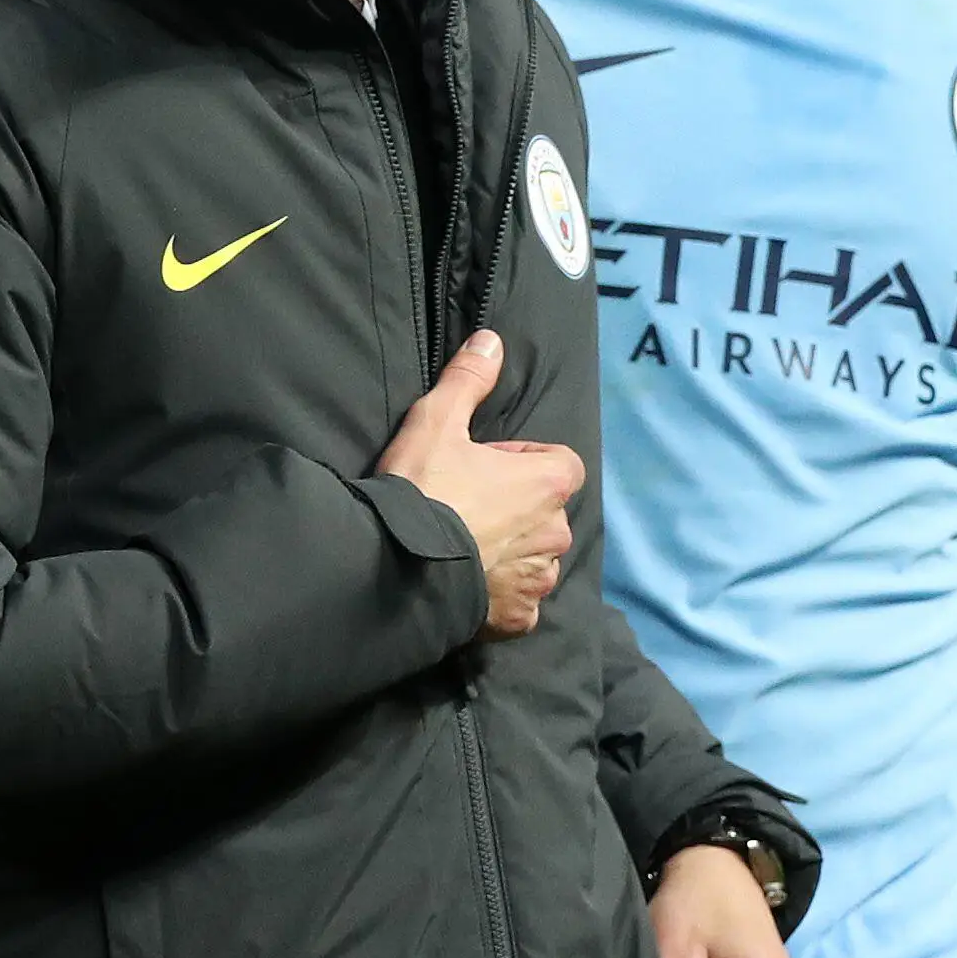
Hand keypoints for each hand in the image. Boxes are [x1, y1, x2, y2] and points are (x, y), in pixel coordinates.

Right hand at [378, 331, 583, 638]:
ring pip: (536, 558)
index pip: (561, 463)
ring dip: (512, 552)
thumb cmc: (423, 489)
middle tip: (466, 505)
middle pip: (547, 511)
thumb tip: (491, 339)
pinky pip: (520, 601)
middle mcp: (556, 533)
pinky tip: (468, 584)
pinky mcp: (519, 617)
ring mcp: (539, 579)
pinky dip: (501, 594)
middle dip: (517, 508)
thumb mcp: (437, 421)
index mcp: (548, 483)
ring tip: (463, 546)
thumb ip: (469, 379)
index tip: (486, 465)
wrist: (396, 567)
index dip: (526, 461)